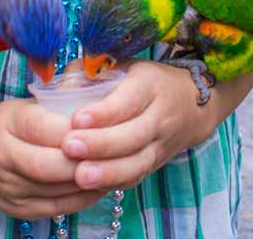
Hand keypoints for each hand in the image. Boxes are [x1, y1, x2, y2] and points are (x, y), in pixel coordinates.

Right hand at [0, 97, 107, 218]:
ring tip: (115, 167)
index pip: (43, 128)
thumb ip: (59, 103)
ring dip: (90, 180)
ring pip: (57, 190)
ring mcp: (9, 188)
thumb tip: (104, 96)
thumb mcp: (25, 104)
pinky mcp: (18, 210)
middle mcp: (3, 158)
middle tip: (113, 151)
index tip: (104, 125)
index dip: (76, 130)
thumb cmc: (4, 122)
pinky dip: (84, 197)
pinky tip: (101, 184)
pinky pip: (58, 208)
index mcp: (6, 123)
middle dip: (85, 160)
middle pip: (50, 165)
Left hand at [60, 61, 215, 191]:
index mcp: (150, 85)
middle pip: (134, 135)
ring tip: (79, 176)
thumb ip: (92, 71)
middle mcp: (160, 116)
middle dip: (101, 144)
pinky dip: (114, 184)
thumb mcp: (123, 64)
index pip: (129, 100)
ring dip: (108, 173)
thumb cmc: (143, 80)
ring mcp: (161, 144)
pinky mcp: (156, 164)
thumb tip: (61, 84)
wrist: (190, 104)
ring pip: (138, 163)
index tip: (76, 119)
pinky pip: (136, 178)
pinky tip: (91, 187)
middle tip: (69, 148)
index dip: (104, 112)